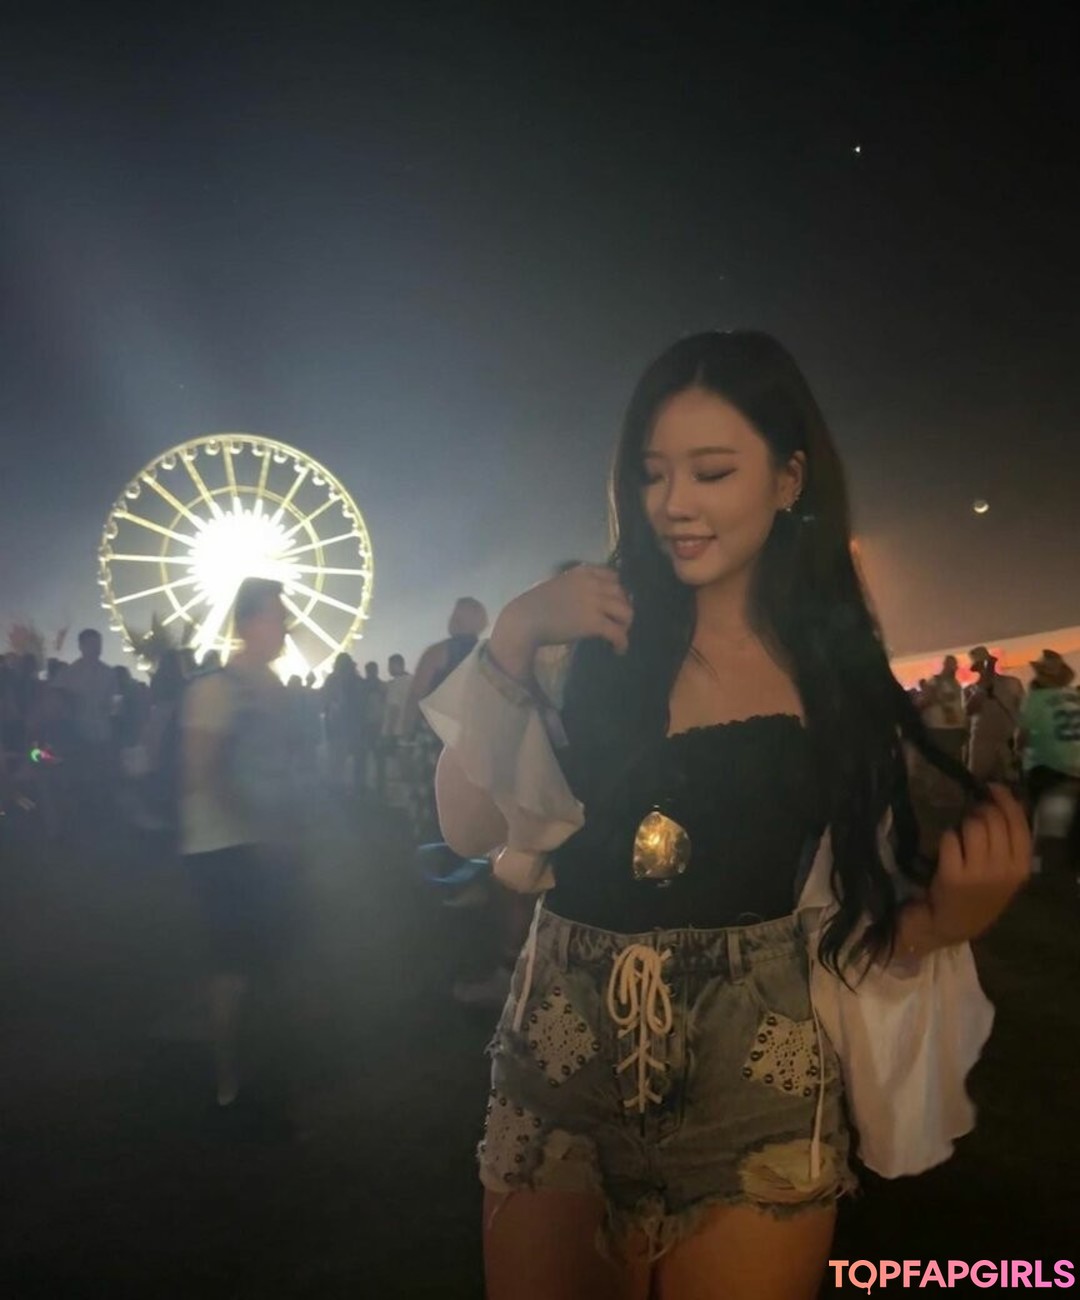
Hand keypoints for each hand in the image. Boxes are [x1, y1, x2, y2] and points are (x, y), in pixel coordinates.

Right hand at [491, 564, 633, 674]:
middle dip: (623, 608)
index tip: (614, 603)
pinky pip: (618, 633)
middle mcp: (592, 584)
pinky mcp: (594, 623)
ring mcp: (594, 603)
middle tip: (618, 622)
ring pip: (626, 612)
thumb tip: (587, 602)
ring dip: (626, 625)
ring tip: (619, 636)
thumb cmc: (534, 604)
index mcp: (582, 572)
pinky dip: (622, 643)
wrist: (524, 619)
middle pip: (622, 594)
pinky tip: (618, 650)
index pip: (613, 576)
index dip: (618, 591)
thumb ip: (574, 587)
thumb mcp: (557, 585)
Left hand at [925, 785, 1030, 945]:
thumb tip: (1004, 801)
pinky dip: (947, 838)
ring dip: (963, 824)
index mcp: (1021, 867)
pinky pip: (950, 838)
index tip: (992, 787)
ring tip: (962, 835)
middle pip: (993, 819)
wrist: (953, 925)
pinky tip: (948, 849)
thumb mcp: (1005, 873)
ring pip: (972, 826)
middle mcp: (1003, 870)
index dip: (1005, 799)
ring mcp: (977, 873)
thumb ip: (1009, 842)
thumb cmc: (980, 894)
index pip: (1018, 823)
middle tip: (972, 815)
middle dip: (980, 810)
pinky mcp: (952, 875)